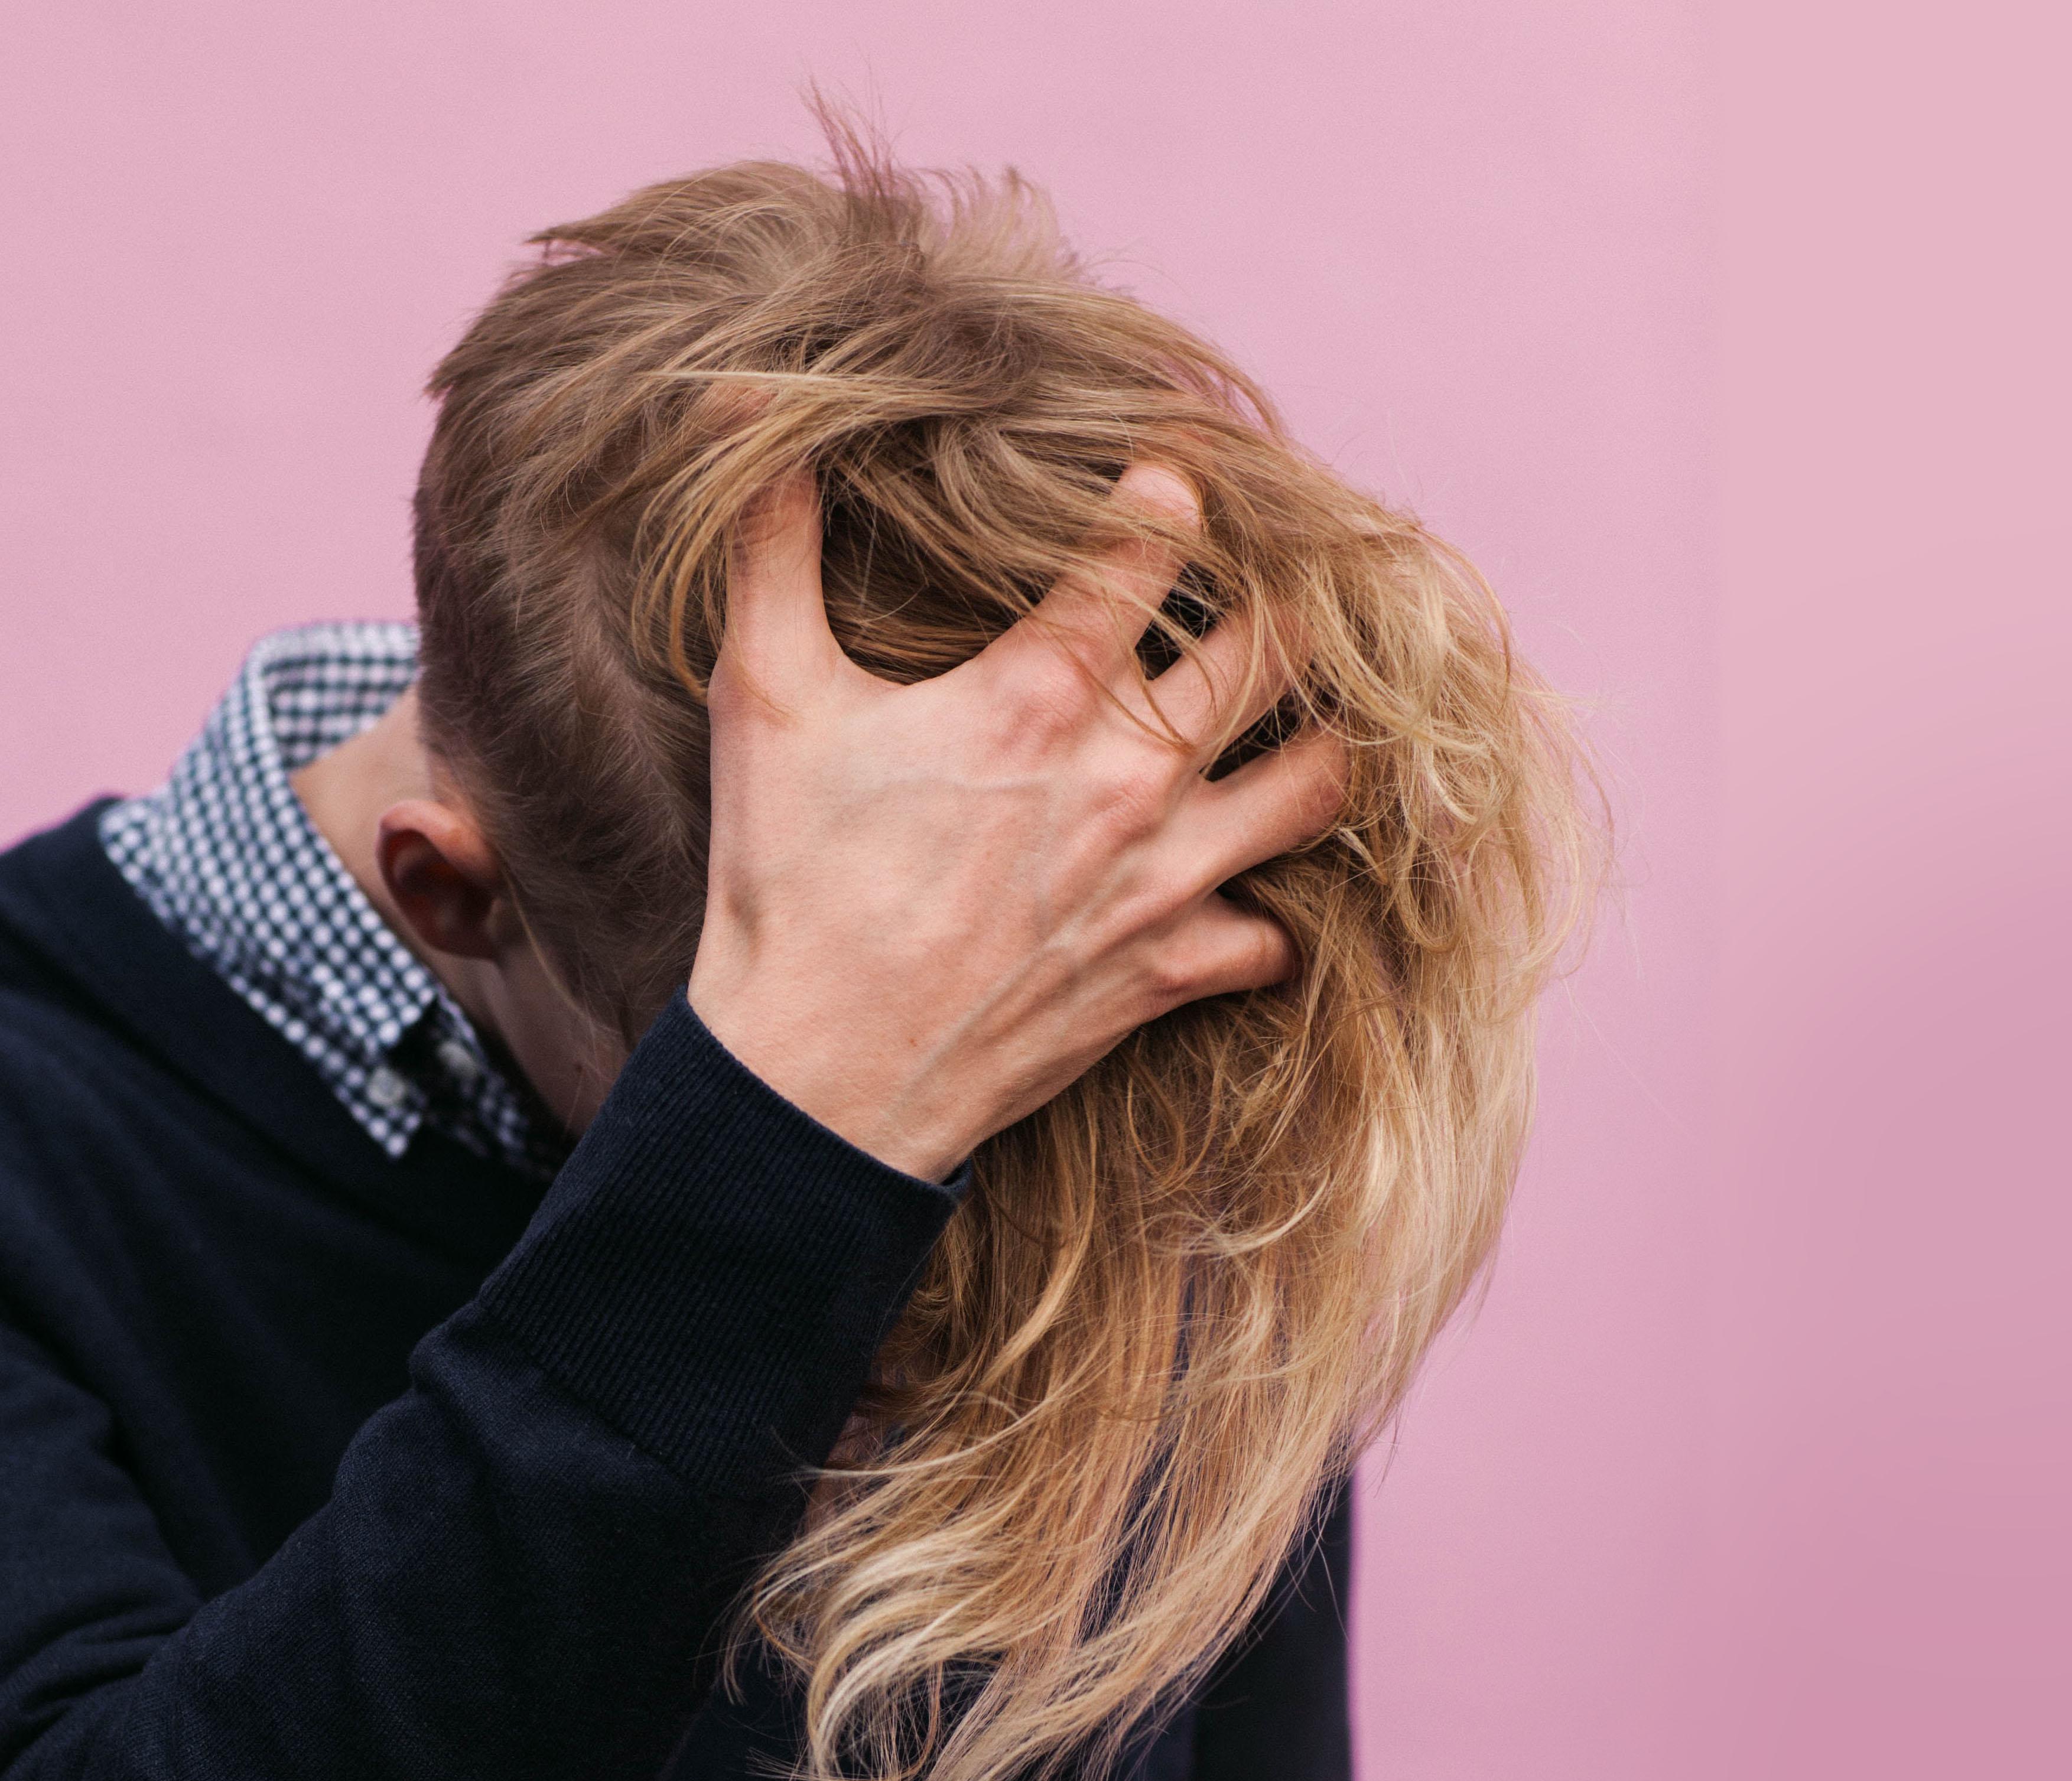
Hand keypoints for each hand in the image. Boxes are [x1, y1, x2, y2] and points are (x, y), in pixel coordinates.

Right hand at [685, 464, 1349, 1182]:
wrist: (815, 1079)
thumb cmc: (787, 886)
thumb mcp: (763, 699)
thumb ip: (770, 544)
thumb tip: (753, 410)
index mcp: (1041, 694)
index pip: (1156, 543)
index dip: (1171, 492)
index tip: (1169, 478)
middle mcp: (1131, 776)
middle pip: (1277, 647)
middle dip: (1281, 602)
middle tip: (1258, 587)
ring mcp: (1164, 879)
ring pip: (1318, 783)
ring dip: (1316, 743)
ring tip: (1290, 719)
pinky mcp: (1170, 971)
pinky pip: (1274, 935)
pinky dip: (1267, 913)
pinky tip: (1236, 891)